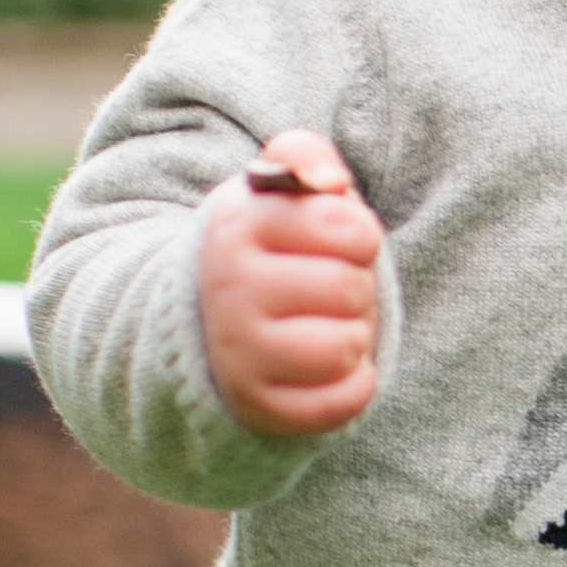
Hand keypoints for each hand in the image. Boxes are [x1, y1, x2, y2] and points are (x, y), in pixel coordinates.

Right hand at [197, 131, 385, 436]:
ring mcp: (237, 352)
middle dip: (355, 289)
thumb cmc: (270, 250)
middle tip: (325, 290)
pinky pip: (343, 400)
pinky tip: (325, 369)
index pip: (349, 227)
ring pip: (346, 347)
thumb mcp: (277, 194)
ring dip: (353, 338)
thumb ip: (304, 159)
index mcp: (238, 224)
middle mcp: (228, 288)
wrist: (207, 324)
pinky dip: (353, 386)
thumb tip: (330, 180)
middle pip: (352, 289)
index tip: (335, 241)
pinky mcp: (257, 406)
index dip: (359, 236)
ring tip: (323, 326)